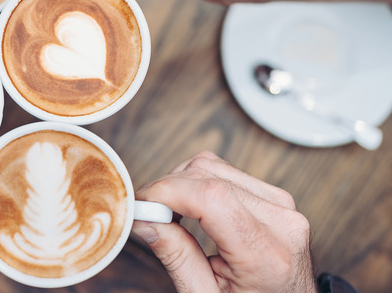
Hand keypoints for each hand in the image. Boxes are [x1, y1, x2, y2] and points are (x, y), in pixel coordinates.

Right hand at [132, 151, 316, 292]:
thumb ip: (176, 256)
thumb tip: (143, 219)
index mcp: (266, 255)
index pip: (210, 197)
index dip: (165, 192)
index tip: (139, 205)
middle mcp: (281, 222)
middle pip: (207, 176)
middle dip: (166, 189)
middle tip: (146, 213)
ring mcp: (282, 206)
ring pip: (213, 165)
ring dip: (181, 183)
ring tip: (168, 213)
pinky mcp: (276, 198)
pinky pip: (226, 171)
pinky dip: (198, 183)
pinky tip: (190, 207)